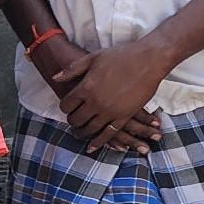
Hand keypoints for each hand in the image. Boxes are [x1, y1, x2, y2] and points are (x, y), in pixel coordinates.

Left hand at [56, 37, 170, 146]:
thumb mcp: (93, 58)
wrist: (148, 60)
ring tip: (80, 133)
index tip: (68, 107)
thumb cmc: (120, 56)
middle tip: (73, 121)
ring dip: (82, 133)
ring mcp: (110, 111)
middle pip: (76, 119)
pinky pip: (108, 134)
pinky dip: (99, 142)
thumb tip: (54, 78)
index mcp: (86, 87)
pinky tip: (92, 146)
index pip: (66, 105)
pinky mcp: (124, 117)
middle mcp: (96, 102)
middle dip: (72, 121)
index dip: (65, 107)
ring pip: (90, 129)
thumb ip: (72, 69)